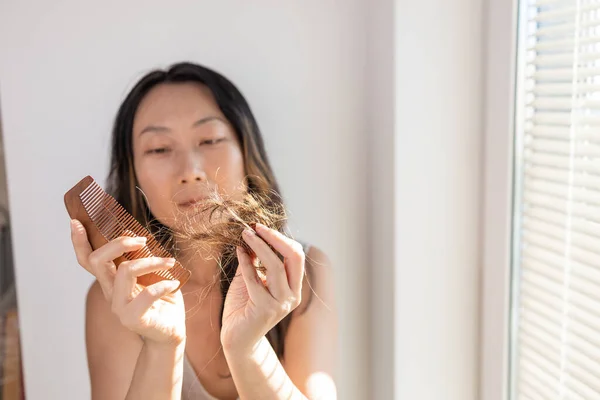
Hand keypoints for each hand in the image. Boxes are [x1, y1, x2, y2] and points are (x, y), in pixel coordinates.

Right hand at [70, 219, 185, 345]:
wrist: (171, 333)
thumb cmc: (163, 301)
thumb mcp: (153, 274)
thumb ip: (141, 257)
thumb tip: (129, 232)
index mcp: (111, 281)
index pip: (88, 261)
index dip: (79, 242)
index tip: (76, 222)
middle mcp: (110, 293)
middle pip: (98, 261)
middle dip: (119, 243)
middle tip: (142, 240)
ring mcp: (119, 308)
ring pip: (125, 272)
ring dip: (151, 261)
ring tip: (170, 262)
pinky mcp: (134, 319)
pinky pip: (147, 294)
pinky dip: (164, 284)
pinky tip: (174, 284)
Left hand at [220, 223, 304, 351]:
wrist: (236, 339)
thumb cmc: (243, 308)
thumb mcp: (250, 279)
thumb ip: (254, 261)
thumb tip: (253, 235)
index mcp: (293, 288)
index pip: (296, 256)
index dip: (280, 238)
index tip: (261, 228)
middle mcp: (292, 295)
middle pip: (293, 257)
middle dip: (275, 238)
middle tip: (257, 226)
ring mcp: (281, 303)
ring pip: (276, 265)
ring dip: (260, 246)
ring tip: (245, 234)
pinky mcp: (265, 309)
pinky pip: (255, 279)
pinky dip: (246, 262)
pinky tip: (238, 251)